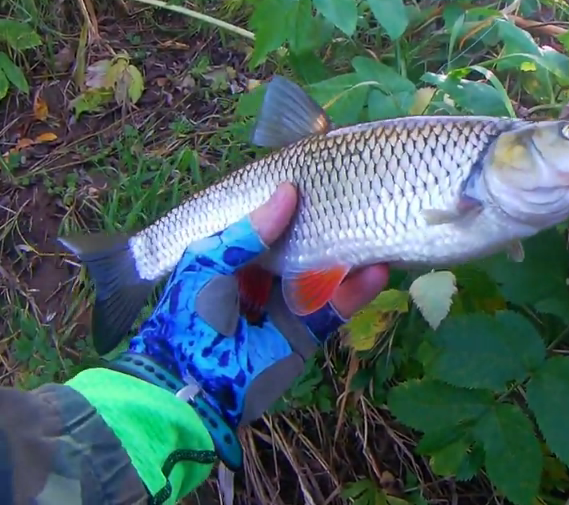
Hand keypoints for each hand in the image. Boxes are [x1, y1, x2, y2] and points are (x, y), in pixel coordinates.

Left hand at [106, 183, 388, 469]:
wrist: (191, 388)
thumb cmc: (189, 317)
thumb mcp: (208, 264)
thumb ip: (250, 231)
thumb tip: (288, 192)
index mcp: (234, 259)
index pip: (270, 225)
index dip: (293, 206)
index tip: (320, 180)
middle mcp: (264, 278)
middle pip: (304, 246)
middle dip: (329, 226)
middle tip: (359, 200)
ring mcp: (288, 305)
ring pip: (326, 274)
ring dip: (352, 256)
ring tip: (379, 230)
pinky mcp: (307, 332)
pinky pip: (336, 308)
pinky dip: (357, 291)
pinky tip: (377, 270)